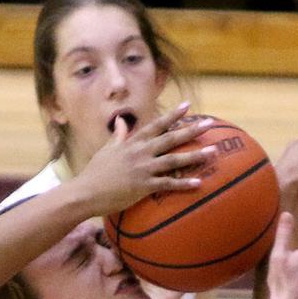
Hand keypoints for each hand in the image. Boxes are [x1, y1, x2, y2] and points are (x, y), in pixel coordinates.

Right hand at [77, 102, 214, 216]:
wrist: (85, 192)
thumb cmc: (94, 173)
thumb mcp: (106, 150)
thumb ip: (118, 136)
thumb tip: (121, 121)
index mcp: (132, 143)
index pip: (156, 125)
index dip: (173, 115)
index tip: (188, 106)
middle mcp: (140, 152)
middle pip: (170, 139)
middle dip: (191, 130)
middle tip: (209, 124)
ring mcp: (143, 169)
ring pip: (174, 160)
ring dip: (195, 156)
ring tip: (212, 151)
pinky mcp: (143, 186)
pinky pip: (168, 184)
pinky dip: (184, 184)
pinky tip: (199, 183)